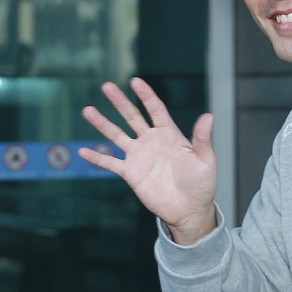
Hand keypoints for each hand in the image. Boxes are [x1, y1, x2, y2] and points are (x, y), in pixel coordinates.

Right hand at [78, 77, 216, 244]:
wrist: (190, 209)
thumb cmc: (201, 183)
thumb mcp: (206, 159)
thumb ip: (203, 138)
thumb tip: (209, 115)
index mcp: (170, 134)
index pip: (156, 109)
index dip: (146, 95)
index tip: (135, 81)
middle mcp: (152, 141)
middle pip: (133, 117)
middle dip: (120, 102)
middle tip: (107, 86)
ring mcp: (140, 156)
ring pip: (117, 136)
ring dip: (103, 124)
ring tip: (88, 110)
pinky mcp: (131, 173)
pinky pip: (111, 163)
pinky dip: (97, 158)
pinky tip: (83, 151)